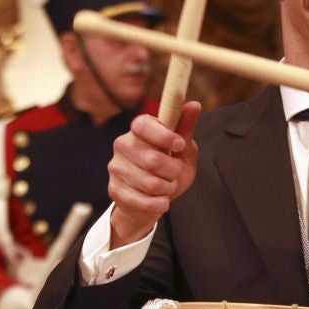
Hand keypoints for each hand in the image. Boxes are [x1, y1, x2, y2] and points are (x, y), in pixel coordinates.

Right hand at [108, 104, 201, 247]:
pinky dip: (160, 203)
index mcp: (138, 130)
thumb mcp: (182, 150)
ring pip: (151, 183)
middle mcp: (122, 145)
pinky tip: (159, 199)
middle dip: (173, 170)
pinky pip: (145, 202)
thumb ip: (185, 129)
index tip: (179, 145)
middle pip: (153, 160)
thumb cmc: (169, 169)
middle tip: (174, 172)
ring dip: (167, 188)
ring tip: (166, 186)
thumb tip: (194, 105)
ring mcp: (116, 168)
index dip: (164, 136)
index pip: (143, 125)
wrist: (152, 200)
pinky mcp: (114, 190)